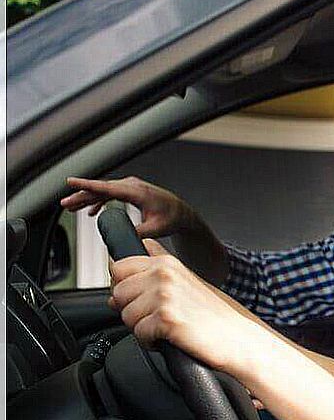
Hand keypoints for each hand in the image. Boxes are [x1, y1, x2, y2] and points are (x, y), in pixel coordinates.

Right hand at [61, 176, 193, 238]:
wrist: (182, 214)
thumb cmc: (172, 218)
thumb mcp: (155, 228)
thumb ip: (138, 232)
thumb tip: (122, 238)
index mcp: (137, 192)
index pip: (107, 187)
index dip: (87, 184)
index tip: (71, 181)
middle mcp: (133, 186)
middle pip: (101, 189)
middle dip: (81, 195)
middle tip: (65, 204)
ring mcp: (131, 187)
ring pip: (104, 191)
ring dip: (87, 198)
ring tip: (71, 207)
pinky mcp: (131, 192)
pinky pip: (110, 194)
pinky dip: (99, 201)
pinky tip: (90, 212)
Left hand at [109, 238, 261, 374]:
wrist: (240, 338)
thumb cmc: (216, 315)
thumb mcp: (186, 280)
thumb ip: (155, 265)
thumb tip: (117, 264)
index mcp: (167, 263)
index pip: (119, 267)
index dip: (125, 287)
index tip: (141, 298)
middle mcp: (164, 274)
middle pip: (118, 292)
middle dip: (132, 309)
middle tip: (157, 317)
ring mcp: (165, 295)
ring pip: (125, 314)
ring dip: (142, 327)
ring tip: (167, 328)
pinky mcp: (166, 318)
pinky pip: (138, 334)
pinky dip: (151, 343)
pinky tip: (170, 339)